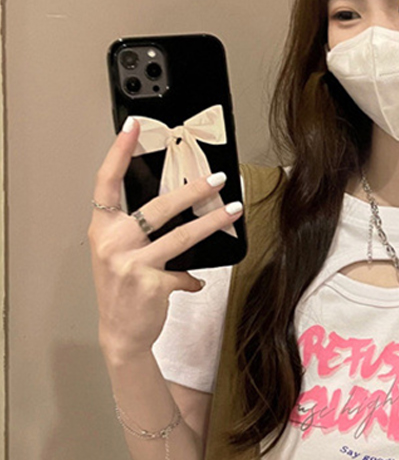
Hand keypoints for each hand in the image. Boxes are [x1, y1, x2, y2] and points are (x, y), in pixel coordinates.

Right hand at [88, 117, 242, 362]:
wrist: (120, 333)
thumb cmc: (122, 291)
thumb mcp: (119, 256)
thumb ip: (139, 233)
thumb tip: (180, 211)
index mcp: (103, 230)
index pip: (107, 182)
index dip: (118, 152)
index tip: (132, 126)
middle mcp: (113, 243)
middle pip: (158, 207)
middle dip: (192, 190)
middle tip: (216, 179)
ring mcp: (132, 263)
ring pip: (182, 235)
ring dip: (212, 222)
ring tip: (233, 210)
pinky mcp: (152, 283)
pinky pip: (184, 272)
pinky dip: (193, 277)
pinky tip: (197, 280)